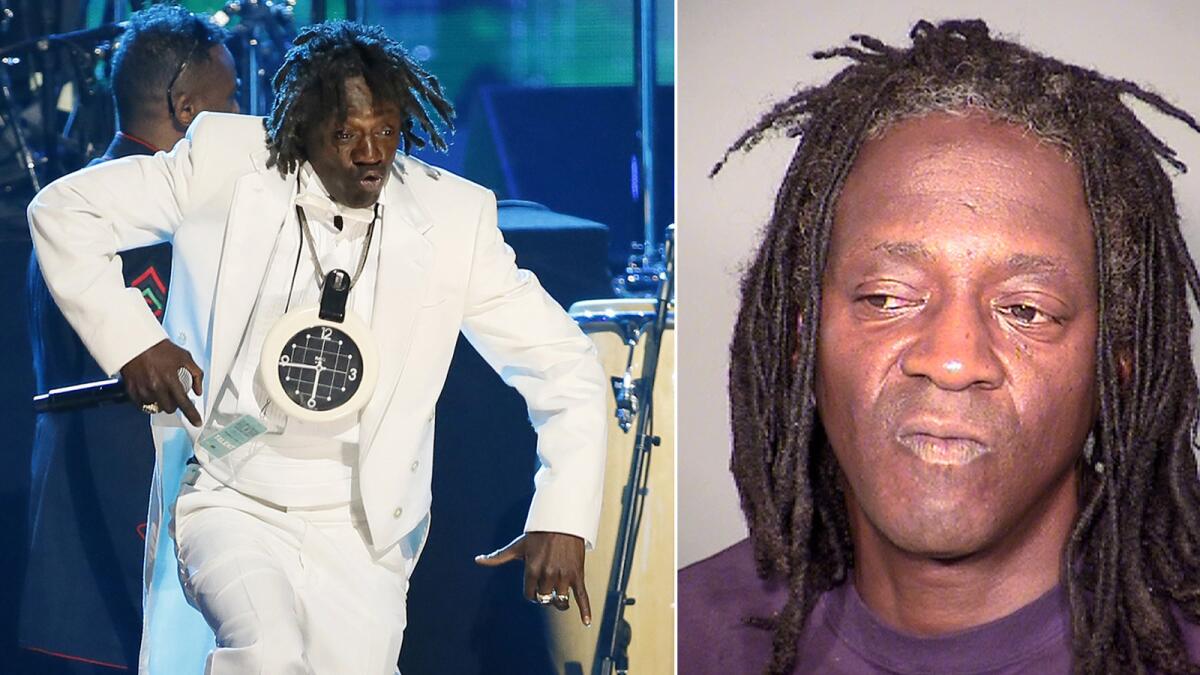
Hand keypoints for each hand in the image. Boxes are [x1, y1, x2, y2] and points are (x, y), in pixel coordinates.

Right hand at [120, 338, 203, 425]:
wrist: (137, 341)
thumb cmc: (161, 348)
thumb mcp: (185, 356)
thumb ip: (196, 374)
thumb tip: (198, 391)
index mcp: (170, 379)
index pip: (184, 403)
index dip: (192, 415)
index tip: (197, 422)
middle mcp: (156, 386)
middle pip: (169, 408)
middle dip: (175, 405)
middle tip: (174, 396)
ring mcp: (142, 389)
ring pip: (155, 407)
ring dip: (160, 403)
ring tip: (161, 392)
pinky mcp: (131, 389)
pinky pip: (141, 404)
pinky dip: (147, 401)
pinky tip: (150, 393)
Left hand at [475, 531, 590, 625]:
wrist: (563, 520)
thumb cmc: (538, 533)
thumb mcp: (517, 546)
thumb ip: (498, 557)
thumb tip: (477, 560)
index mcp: (532, 570)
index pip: (529, 595)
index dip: (531, 594)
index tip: (535, 588)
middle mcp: (547, 575)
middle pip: (545, 598)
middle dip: (545, 595)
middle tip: (548, 587)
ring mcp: (563, 576)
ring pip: (561, 601)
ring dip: (560, 603)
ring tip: (560, 601)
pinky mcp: (578, 574)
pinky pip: (582, 596)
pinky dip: (585, 610)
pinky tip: (587, 621)